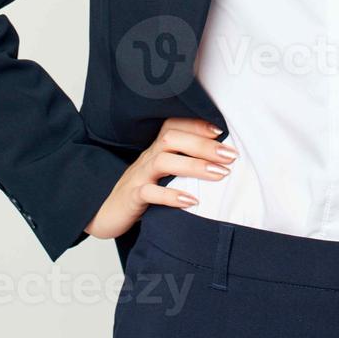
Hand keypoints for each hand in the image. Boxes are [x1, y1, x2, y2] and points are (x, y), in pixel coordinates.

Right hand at [84, 117, 235, 240]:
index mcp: (156, 149)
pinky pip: (149, 193)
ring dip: (193, 166)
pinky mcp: (132, 197)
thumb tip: (222, 161)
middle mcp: (147, 158)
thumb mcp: (163, 173)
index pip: (174, 126)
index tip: (221, 131)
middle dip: (203, 145)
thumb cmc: (143, 190)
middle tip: (230, 156)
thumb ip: (185, 163)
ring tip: (219, 174)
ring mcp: (138, 176)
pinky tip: (192, 200)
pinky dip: (171, 195)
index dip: (196, 125)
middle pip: (171, 139)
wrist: (107, 212)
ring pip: (163, 161)